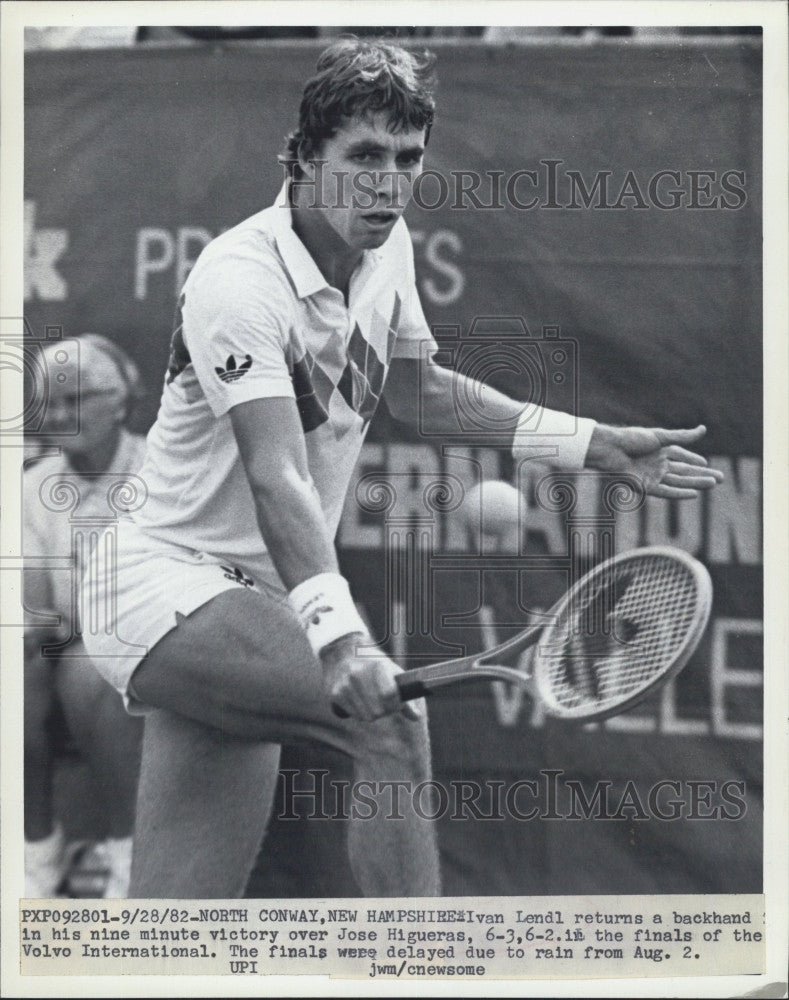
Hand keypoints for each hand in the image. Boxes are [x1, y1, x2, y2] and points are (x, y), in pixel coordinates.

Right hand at [320, 633, 421, 721]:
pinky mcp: (336, 693)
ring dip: (374, 713)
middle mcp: (358, 673)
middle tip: (387, 704)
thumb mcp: (391, 671)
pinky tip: (363, 702)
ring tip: (375, 702)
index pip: (389, 695)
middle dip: (386, 711)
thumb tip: (416, 717)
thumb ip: (405, 694)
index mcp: (377, 665)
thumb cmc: (375, 664)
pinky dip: (361, 713)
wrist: (345, 653)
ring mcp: (345, 684)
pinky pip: (355, 715)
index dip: (397, 705)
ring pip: (367, 716)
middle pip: (379, 710)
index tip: (398, 704)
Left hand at [585, 424, 723, 498]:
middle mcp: (657, 464)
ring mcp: (652, 476)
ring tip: (713, 483)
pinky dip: (680, 493)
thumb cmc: (632, 439)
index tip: (706, 464)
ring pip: (679, 481)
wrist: (611, 449)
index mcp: (659, 449)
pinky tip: (694, 494)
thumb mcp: (660, 436)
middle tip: (721, 479)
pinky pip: (666, 492)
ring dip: (696, 483)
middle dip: (702, 475)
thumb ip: (682, 437)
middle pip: (684, 471)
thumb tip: (703, 429)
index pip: (681, 456)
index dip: (693, 460)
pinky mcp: (646, 487)